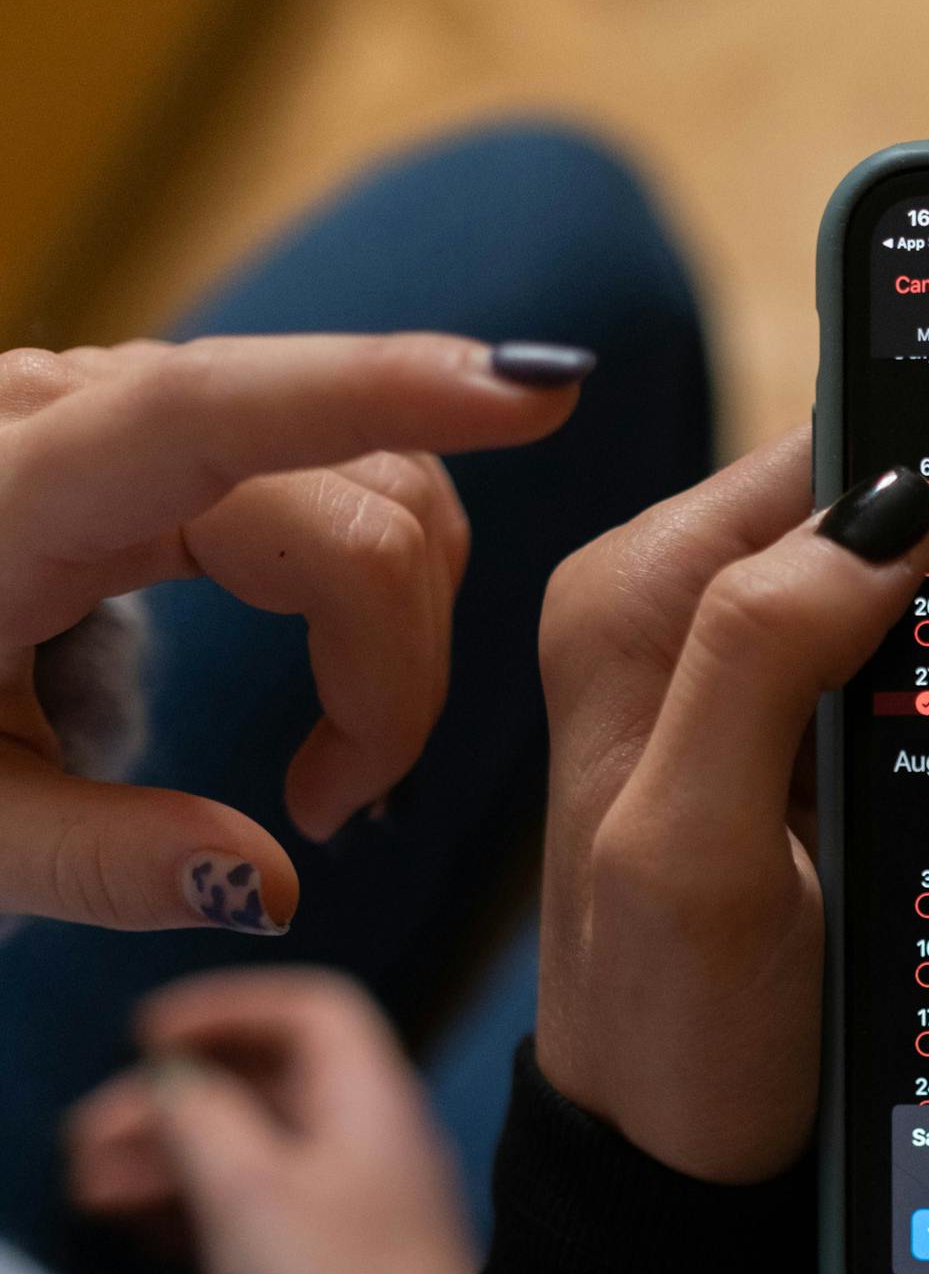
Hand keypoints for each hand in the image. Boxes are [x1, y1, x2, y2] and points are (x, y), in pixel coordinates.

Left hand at [0, 331, 585, 929]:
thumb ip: (98, 862)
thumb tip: (275, 882)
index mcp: (5, 501)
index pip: (208, 417)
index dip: (374, 391)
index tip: (530, 392)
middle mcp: (76, 419)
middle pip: (347, 496)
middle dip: (396, 665)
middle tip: (333, 812)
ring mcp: (132, 408)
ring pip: (372, 475)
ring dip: (405, 627)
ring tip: (334, 766)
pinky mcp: (171, 425)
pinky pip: (341, 468)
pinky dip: (385, 581)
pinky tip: (341, 680)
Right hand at [66, 969, 476, 1273]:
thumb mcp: (248, 1187)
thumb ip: (200, 1117)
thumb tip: (173, 1079)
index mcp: (370, 1101)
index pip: (311, 1012)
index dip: (226, 1009)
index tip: (148, 1036)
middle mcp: (370, 1143)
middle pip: (265, 1089)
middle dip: (169, 1103)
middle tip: (84, 1136)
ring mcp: (355, 1209)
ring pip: (251, 1155)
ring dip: (167, 1159)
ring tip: (85, 1188)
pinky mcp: (334, 1270)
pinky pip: (257, 1212)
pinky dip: (195, 1208)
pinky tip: (134, 1229)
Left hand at [534, 433, 928, 1180]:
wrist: (680, 1164)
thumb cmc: (671, 1027)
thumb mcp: (692, 849)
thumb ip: (757, 660)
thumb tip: (888, 507)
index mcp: (629, 601)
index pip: (812, 458)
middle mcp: (674, 617)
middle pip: (859, 511)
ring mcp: (743, 683)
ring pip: (897, 590)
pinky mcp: (802, 749)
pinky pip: (905, 671)